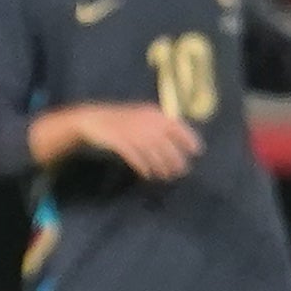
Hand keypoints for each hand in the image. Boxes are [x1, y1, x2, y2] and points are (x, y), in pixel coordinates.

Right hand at [71, 102, 200, 179]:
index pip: (176, 126)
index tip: (197, 151)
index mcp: (153, 114)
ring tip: (166, 176)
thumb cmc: (121, 121)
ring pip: (152, 153)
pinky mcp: (120, 142)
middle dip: (175, 159)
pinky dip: (143, 167)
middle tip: (181, 172)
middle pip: (166, 144)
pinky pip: (135, 158)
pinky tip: (147, 175)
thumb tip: (178, 142)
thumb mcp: (143, 118)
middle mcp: (145, 122)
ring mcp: (132, 132)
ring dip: (161, 166)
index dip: (189, 139)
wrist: (93, 120)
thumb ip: (159, 126)